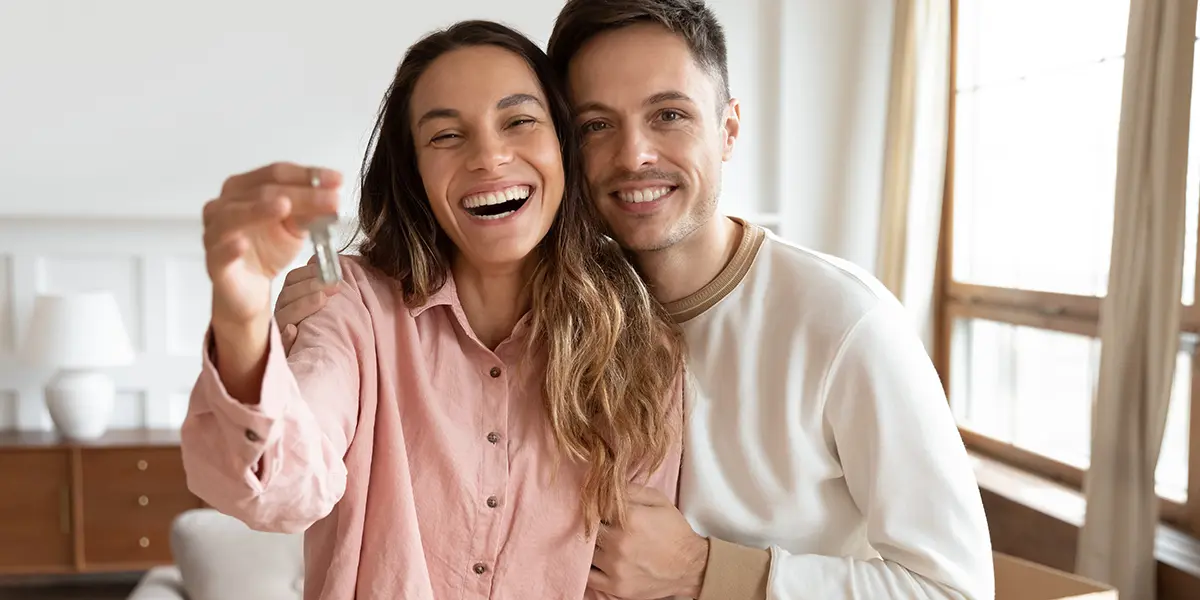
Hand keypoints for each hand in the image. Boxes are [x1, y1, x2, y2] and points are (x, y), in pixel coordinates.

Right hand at [204, 162, 341, 328]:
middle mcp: (224, 205)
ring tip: (283, 205)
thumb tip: (332, 198)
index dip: (308, 176)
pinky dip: (229, 248)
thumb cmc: (267, 250)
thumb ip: (309, 212)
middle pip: (262, 192)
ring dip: (259, 210)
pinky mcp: (214, 263)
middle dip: (300, 194)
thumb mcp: (296, 227)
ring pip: (233, 216)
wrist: (250, 288)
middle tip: (331, 200)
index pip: (276, 174)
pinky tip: (242, 244)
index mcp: (244, 189)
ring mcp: (215, 232)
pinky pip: (218, 253)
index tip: (338, 180)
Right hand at [275, 263, 338, 351]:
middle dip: (311, 286)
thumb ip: (319, 287)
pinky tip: (292, 331)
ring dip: (302, 306)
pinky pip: (280, 345)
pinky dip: (286, 337)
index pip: (293, 280)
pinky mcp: (282, 352)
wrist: (319, 368)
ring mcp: (279, 333)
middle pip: (288, 296)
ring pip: (284, 316)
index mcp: (290, 300)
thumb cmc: (325, 332)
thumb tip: (322, 264)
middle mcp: (281, 314)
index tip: (328, 268)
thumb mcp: (322, 307)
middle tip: (333, 284)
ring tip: (321, 299)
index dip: (309, 272)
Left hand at [589, 485, 709, 598]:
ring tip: (601, 541)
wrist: (691, 567)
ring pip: (585, 551)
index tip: (597, 505)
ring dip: (589, 545)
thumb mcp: (658, 500)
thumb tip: (605, 485)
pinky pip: (588, 576)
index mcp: (630, 518)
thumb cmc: (674, 531)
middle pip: (587, 528)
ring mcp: (616, 567)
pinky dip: (587, 567)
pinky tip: (597, 559)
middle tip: (599, 524)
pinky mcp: (616, 587)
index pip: (595, 505)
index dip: (595, 504)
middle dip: (592, 524)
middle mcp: (620, 543)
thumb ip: (630, 489)